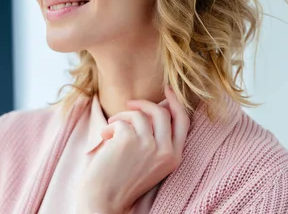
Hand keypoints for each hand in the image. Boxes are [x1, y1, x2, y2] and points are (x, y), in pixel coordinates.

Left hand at [76, 85, 189, 213]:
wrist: (104, 198)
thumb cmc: (122, 178)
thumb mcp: (149, 160)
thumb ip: (157, 138)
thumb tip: (158, 106)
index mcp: (174, 157)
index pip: (183, 122)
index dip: (176, 102)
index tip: (169, 89)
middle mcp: (166, 151)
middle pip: (162, 112)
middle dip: (144, 104)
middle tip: (130, 104)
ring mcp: (149, 145)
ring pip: (138, 114)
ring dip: (121, 117)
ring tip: (110, 131)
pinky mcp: (129, 140)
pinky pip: (121, 120)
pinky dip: (110, 125)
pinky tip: (104, 139)